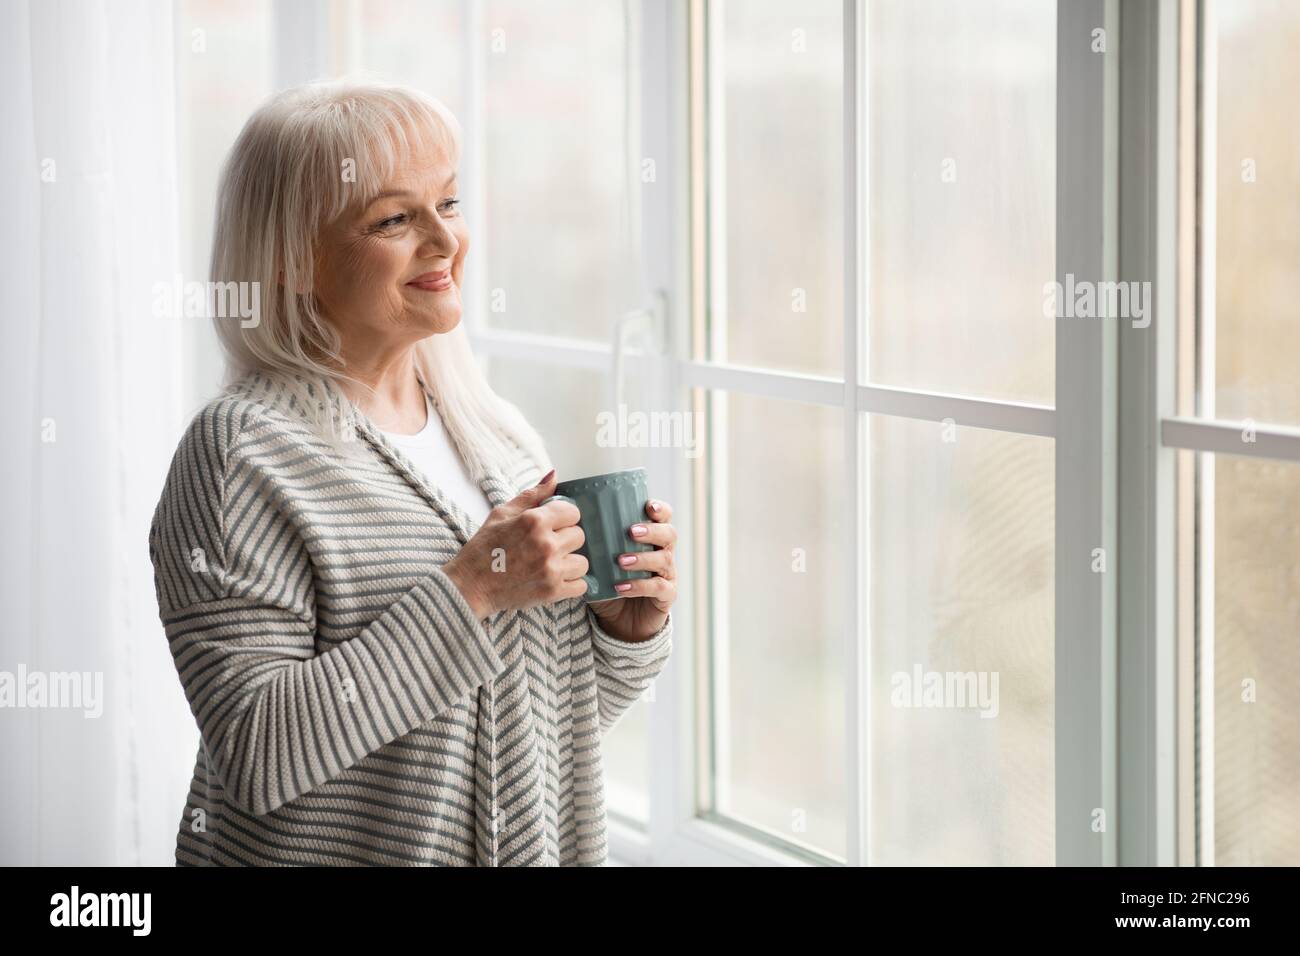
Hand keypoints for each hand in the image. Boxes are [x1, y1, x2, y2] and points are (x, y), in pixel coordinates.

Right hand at [442, 468, 589, 618]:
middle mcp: (546, 544)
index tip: (554, 525)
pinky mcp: (552, 592)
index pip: (573, 512)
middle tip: (548, 545)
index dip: (564, 517)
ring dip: (570, 562)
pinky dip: (572, 583)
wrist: (469, 587)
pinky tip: (556, 578)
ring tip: (552, 564)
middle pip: (579, 536)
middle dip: (566, 539)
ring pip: (583, 562)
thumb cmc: (483, 549)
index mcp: (534, 521)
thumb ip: (532, 495)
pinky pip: (581, 586)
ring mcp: (551, 569)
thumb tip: (554, 476)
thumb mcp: (501, 514)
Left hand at [588, 496, 677, 641]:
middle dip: (651, 530)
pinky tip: (621, 587)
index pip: (663, 517)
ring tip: (621, 561)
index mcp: (651, 538)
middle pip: (669, 534)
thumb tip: (566, 520)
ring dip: (643, 558)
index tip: (647, 506)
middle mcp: (663, 552)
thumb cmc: (609, 583)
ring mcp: (667, 574)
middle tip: (631, 532)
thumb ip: (591, 542)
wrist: (621, 621)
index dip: (659, 509)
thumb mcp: (599, 560)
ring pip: (665, 559)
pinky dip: (639, 586)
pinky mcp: (666, 596)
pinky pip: (659, 588)